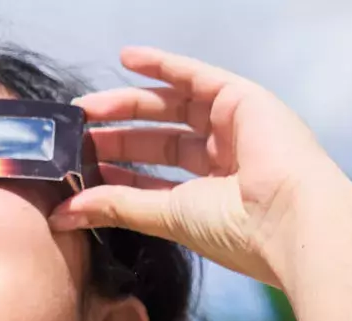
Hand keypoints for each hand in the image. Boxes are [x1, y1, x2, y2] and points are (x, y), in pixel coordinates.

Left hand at [51, 47, 351, 289]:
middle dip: (115, 136)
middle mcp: (227, 158)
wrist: (289, 218)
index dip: (117, 168)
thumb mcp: (166, 217)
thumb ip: (116, 207)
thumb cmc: (237, 230)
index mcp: (215, 194)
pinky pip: (195, 75)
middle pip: (159, 140)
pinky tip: (126, 59)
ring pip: (172, 108)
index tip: (79, 167)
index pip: (155, 175)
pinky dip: (162, 65)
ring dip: (126, 104)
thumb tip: (62, 215)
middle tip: (74, 136)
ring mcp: (236, 126)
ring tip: (85, 108)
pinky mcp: (242, 98)